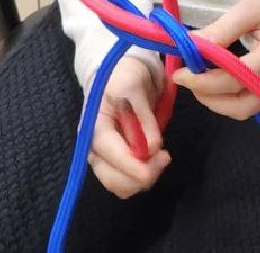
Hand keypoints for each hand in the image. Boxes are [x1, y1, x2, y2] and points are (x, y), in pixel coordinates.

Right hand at [86, 55, 170, 196]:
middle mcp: (94, 148)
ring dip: (143, 178)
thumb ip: (143, 118)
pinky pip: (126, 181)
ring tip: (161, 156)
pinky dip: (141, 176)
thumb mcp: (134, 88)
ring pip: (120, 185)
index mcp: (94, 128)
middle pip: (113, 179)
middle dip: (141, 175)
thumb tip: (152, 148)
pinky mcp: (114, 161)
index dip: (135, 166)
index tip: (162, 159)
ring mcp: (103, 157)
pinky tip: (153, 159)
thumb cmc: (123, 76)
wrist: (119, 73)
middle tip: (165, 156)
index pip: (111, 155)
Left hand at [174, 0, 259, 119]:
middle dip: (209, 97)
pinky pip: (250, 100)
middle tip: (187, 78)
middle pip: (242, 105)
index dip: (205, 81)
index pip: (238, 79)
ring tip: (198, 78)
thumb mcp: (251, 5)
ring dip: (217, 99)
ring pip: (245, 108)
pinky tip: (214, 78)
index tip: (180, 74)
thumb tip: (189, 46)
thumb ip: (221, 29)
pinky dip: (228, 95)